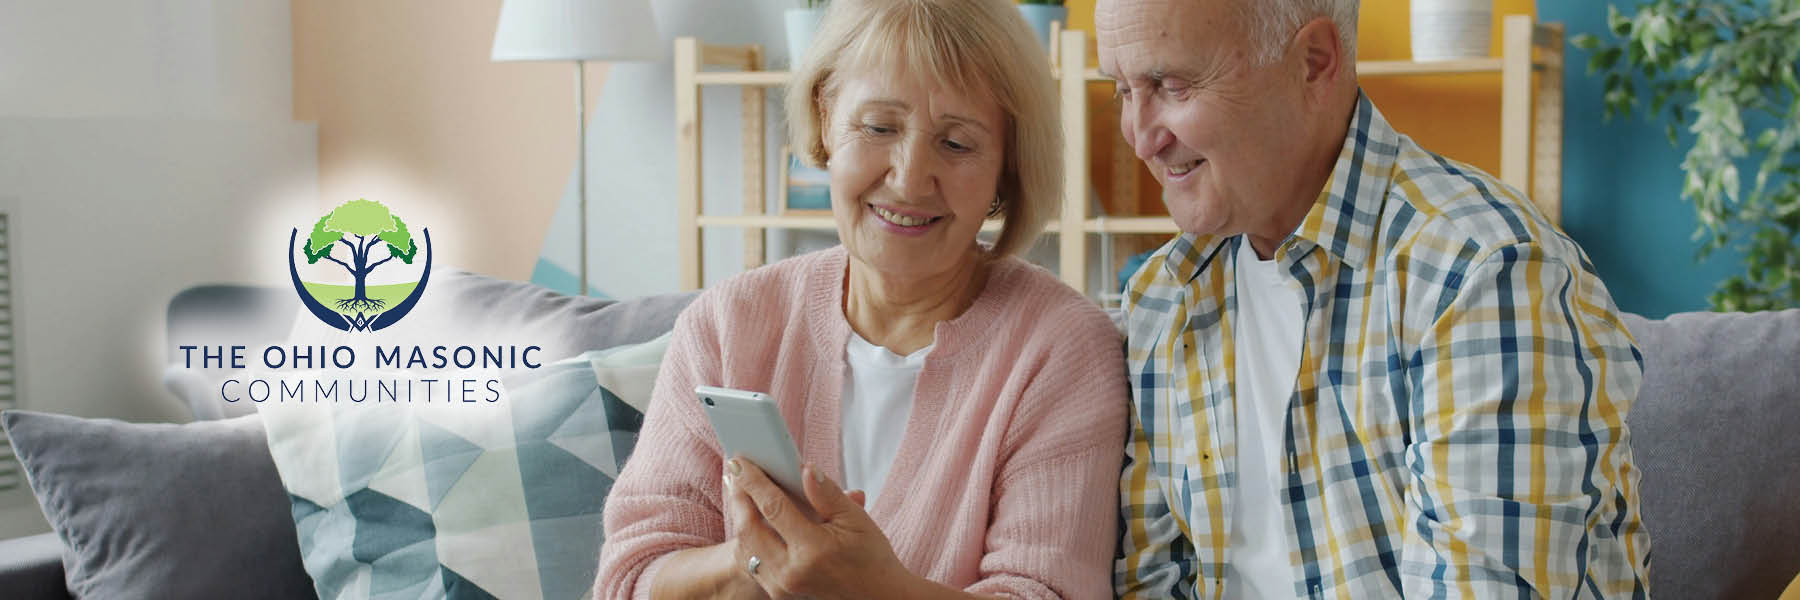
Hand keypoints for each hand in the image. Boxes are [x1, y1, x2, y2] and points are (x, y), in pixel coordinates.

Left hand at [725, 458, 911, 599]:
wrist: (877, 596)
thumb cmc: (870, 558)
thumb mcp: (856, 520)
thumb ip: (827, 493)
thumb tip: (805, 468)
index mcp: (814, 550)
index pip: (773, 508)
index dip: (754, 481)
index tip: (740, 462)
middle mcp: (792, 571)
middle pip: (749, 528)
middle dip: (738, 497)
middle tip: (735, 473)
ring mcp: (782, 586)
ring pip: (745, 546)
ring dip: (740, 516)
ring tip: (741, 491)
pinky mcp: (778, 592)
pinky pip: (752, 561)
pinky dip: (748, 537)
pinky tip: (752, 518)